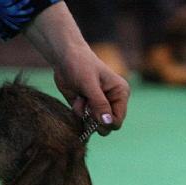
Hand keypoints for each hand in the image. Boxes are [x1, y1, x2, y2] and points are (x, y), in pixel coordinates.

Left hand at [24, 2, 129, 135]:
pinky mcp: (88, 108)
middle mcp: (113, 101)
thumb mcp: (89, 83)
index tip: (93, 115)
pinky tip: (77, 98)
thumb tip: (108, 123)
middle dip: (94, 119)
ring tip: (81, 99)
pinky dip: (78, 113)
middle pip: (107, 126)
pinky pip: (84, 121)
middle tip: (86, 106)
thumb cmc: (80, 64)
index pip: (118, 120)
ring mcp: (100, 106)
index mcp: (120, 94)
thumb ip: (99, 104)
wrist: (64, 57)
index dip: (106, 122)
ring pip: (95, 125)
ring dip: (85, 115)